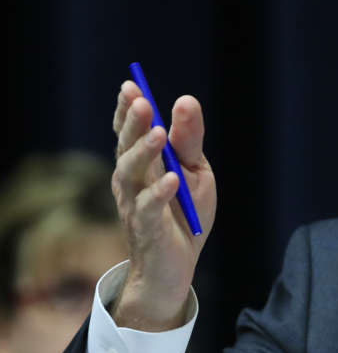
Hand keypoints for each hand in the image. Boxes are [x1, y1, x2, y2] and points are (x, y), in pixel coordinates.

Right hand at [110, 80, 216, 330]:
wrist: (177, 266)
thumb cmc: (184, 215)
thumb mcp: (195, 172)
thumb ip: (189, 140)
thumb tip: (185, 100)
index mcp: (143, 164)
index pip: (129, 131)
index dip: (127, 110)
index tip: (131, 86)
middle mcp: (132, 181)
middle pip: (126, 147)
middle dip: (133, 123)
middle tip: (141, 101)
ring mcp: (135, 204)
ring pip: (130, 174)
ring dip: (143, 153)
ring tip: (158, 134)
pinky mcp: (148, 229)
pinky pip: (149, 208)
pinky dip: (159, 192)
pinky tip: (171, 178)